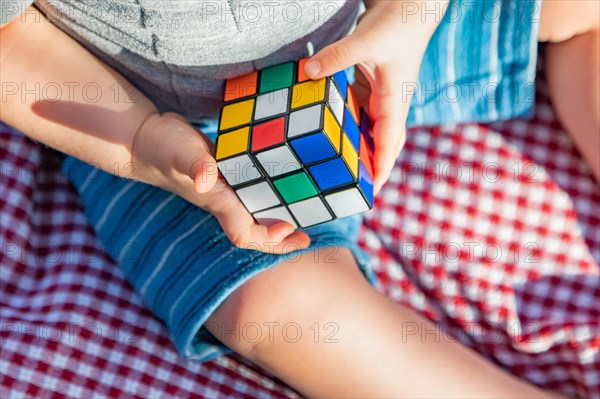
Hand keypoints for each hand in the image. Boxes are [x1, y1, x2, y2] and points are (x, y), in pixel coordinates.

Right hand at [130, 112, 309, 253]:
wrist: (144, 138)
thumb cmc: (162, 146)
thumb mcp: (181, 152)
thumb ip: (195, 165)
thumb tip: (204, 180)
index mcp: (218, 201)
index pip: (245, 234)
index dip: (269, 238)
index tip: (291, 229)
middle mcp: (223, 201)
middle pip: (255, 232)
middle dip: (280, 239)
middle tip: (307, 239)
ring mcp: (222, 190)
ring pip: (254, 213)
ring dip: (277, 217)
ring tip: (302, 214)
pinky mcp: (223, 174)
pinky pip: (249, 192)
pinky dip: (266, 193)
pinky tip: (280, 183)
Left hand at [304, 0, 447, 193]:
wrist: (411, 4)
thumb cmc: (398, 22)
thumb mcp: (368, 40)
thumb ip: (339, 56)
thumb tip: (308, 72)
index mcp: (395, 99)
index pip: (389, 142)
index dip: (382, 168)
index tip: (372, 191)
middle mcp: (390, 102)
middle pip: (381, 143)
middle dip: (369, 167)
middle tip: (349, 189)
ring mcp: (382, 95)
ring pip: (369, 129)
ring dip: (356, 148)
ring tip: (335, 169)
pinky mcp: (372, 85)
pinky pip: (358, 111)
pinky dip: (346, 123)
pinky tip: (328, 131)